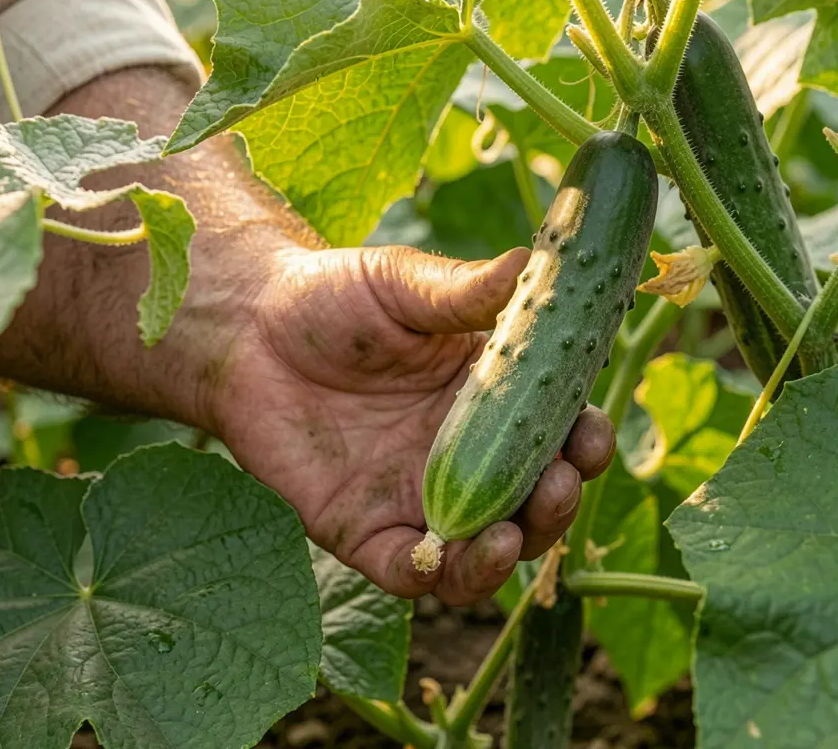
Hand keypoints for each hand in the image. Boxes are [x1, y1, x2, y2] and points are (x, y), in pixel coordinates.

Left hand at [208, 244, 615, 604]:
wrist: (247, 329)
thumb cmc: (334, 297)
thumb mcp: (406, 286)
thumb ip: (469, 290)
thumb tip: (536, 261)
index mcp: (492, 399)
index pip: (558, 431)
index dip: (584, 439)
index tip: (590, 432)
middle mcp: (466, 458)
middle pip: (532, 501)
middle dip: (557, 503)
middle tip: (558, 482)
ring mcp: (418, 499)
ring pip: (484, 552)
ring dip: (508, 554)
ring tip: (511, 535)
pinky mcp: (364, 531)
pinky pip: (409, 573)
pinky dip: (433, 576)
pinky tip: (439, 555)